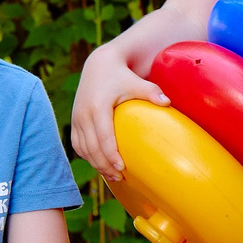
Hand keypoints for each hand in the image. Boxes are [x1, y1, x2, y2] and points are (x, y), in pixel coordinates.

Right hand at [68, 42, 166, 180]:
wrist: (98, 65)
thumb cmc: (121, 76)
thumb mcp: (136, 82)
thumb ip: (152, 92)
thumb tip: (168, 103)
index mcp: (98, 107)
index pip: (103, 138)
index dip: (111, 156)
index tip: (122, 169)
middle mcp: (83, 114)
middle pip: (91, 148)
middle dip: (104, 166)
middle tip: (120, 178)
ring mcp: (76, 118)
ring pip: (83, 149)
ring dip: (96, 164)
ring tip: (111, 175)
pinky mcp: (74, 120)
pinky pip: (77, 144)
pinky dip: (88, 156)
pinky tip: (100, 164)